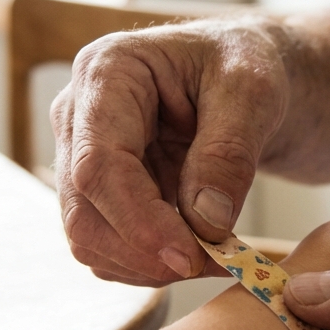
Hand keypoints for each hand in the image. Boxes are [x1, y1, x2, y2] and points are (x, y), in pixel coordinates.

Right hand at [50, 19, 286, 284]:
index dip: (138, 221)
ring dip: (150, 265)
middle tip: (215, 264)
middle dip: (145, 253)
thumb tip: (206, 223)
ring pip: (89, 239)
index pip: (98, 164)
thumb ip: (229, 151)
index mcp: (106, 72)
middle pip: (83, 212)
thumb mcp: (253, 91)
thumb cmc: (243, 64)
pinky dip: (151, 263)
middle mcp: (77, 116)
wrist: (239, 74)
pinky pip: (108, 247)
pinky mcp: (96, 191)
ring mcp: (79, 156)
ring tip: (218, 253)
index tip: (191, 256)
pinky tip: (199, 248)